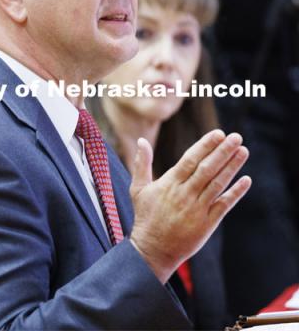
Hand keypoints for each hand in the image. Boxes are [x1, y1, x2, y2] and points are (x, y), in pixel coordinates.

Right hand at [129, 130, 250, 283]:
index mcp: (169, 184)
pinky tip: (246, 180)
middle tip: (236, 137)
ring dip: (231, 167)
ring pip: (217, 184)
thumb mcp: (138, 188)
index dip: (205, 146)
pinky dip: (236, 193)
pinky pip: (224, 205)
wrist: (153, 249)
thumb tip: (141, 140)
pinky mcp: (207, 224)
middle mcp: (185, 194)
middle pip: (207, 169)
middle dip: (222, 151)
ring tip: (243, 150)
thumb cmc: (146, 216)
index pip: (190, 160)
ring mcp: (197, 209)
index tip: (218, 133)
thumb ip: (142, 163)